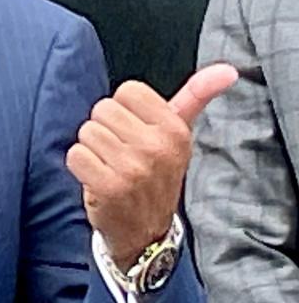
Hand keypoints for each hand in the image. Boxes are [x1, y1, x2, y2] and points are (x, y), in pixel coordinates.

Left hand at [66, 63, 238, 268]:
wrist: (146, 232)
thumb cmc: (156, 174)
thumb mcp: (179, 135)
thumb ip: (196, 97)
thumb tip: (227, 70)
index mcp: (175, 130)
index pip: (127, 91)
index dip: (124, 111)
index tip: (135, 132)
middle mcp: (156, 147)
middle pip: (102, 109)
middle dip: (105, 130)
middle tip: (120, 154)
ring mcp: (132, 169)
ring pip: (86, 131)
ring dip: (92, 149)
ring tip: (109, 166)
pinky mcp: (108, 187)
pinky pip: (75, 154)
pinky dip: (80, 166)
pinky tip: (97, 179)